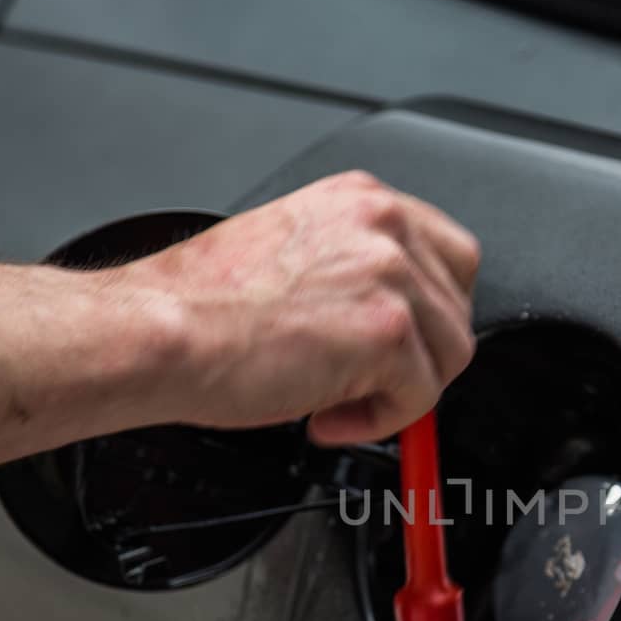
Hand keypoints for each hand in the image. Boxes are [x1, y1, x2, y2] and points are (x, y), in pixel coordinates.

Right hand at [123, 170, 479, 443]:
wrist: (162, 330)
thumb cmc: (203, 300)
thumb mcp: (295, 250)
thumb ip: (353, 270)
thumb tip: (395, 318)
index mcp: (361, 200)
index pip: (448, 255)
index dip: (430, 310)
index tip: (403, 342)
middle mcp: (384, 227)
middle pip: (457, 307)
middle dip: (420, 355)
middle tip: (367, 379)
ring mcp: (392, 277)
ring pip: (449, 356)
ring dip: (398, 391)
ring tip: (336, 399)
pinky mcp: (389, 333)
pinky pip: (421, 399)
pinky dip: (378, 421)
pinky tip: (326, 414)